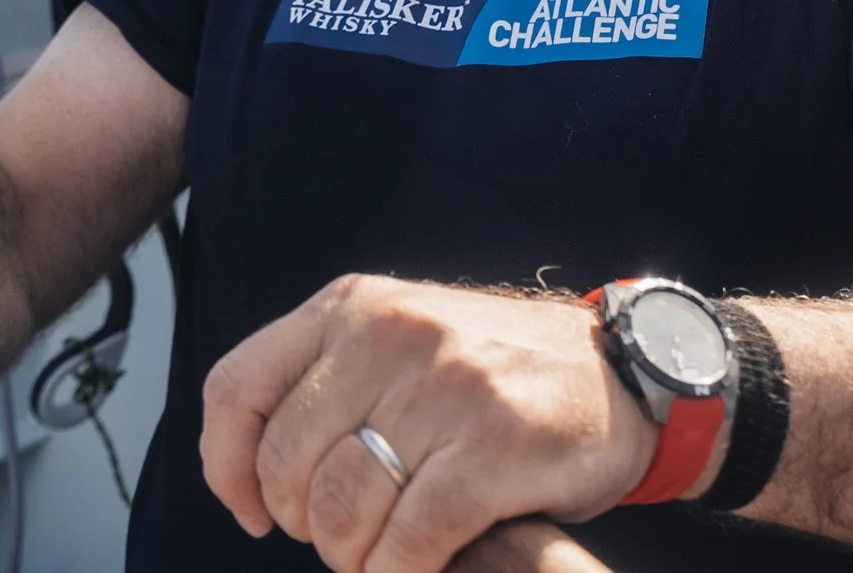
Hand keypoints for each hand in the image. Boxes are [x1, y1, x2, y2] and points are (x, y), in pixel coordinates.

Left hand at [202, 275, 659, 572]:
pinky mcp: (496, 449)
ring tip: (384, 553)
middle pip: (286, 466)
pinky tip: (419, 567)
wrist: (626, 372)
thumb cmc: (497, 373)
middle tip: (348, 535)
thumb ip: (328, 379)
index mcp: (354, 306)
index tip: (254, 514)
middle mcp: (391, 334)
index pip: (236, 390)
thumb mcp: (404, 338)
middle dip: (305, 525)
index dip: (226, 470)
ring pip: (340, 511)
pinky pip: (408, 543)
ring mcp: (446, 389)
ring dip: (353, 556)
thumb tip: (244, 474)